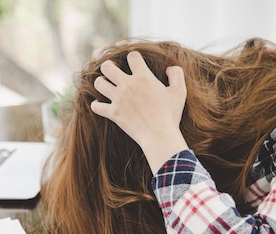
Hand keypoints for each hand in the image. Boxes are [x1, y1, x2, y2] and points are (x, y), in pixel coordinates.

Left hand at [91, 51, 188, 172]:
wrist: (159, 135)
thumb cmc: (170, 114)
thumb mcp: (179, 92)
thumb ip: (177, 74)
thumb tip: (169, 68)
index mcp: (143, 77)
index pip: (132, 56)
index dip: (133, 57)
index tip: (134, 62)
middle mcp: (128, 85)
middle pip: (107, 67)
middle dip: (108, 66)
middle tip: (112, 71)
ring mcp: (118, 99)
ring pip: (99, 83)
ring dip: (101, 83)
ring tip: (106, 86)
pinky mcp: (113, 113)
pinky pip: (96, 106)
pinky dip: (96, 105)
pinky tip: (100, 104)